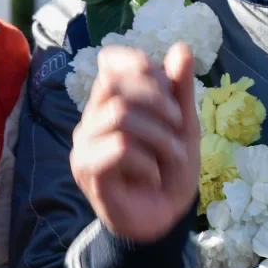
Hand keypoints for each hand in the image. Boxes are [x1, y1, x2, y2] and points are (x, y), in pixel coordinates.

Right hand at [71, 43, 200, 242]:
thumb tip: (181, 47)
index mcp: (111, 101)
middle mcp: (91, 117)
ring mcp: (84, 143)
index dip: (144, 68)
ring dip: (159, 136)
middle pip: (115, 83)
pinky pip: (118, 147)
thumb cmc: (169, 170)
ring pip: (120, 114)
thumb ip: (179, 89)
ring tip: (172, 157)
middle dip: (158, 101)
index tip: (171, 93)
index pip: (113, 62)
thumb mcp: (184, 126)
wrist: (163, 220)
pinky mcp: (85, 169)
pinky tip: (152, 175)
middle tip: (179, 128)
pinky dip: (147, 161)